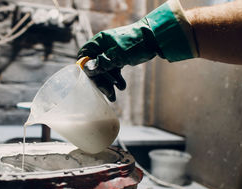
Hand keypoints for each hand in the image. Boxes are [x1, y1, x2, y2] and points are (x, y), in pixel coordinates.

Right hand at [78, 0, 198, 100]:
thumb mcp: (119, 55)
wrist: (157, 40)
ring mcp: (110, 54)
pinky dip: (116, 80)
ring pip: (104, 72)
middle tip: (108, 94)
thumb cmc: (137, 43)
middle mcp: (102, 47)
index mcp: (99, 42)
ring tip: (114, 95)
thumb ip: (103, 63)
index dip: (84, 69)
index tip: (88, 81)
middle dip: (101, 82)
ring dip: (109, 84)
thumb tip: (87, 70)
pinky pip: (113, 72)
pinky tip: (122, 87)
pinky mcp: (118, 59)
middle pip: (94, 67)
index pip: (84, 56)